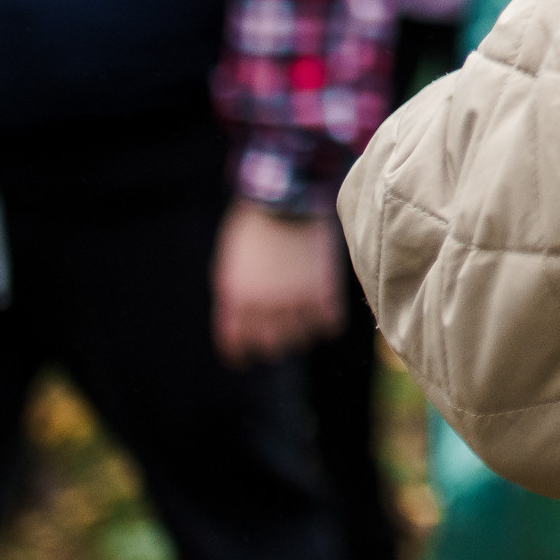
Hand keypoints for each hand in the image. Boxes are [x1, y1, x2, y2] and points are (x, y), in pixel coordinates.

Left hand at [213, 200, 341, 366]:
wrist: (286, 201)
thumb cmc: (253, 229)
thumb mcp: (230, 266)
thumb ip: (235, 298)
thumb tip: (242, 323)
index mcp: (236, 300)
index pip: (235, 343)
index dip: (240, 355)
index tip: (246, 359)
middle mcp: (263, 306)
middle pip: (271, 345)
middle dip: (274, 342)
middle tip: (281, 333)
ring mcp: (295, 300)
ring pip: (302, 338)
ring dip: (303, 331)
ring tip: (306, 318)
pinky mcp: (323, 291)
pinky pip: (329, 324)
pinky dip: (329, 321)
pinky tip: (327, 312)